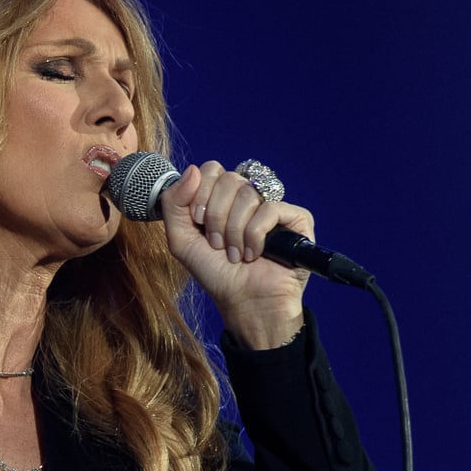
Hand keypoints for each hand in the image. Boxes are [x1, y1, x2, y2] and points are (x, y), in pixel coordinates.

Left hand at [158, 162, 311, 348]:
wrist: (244, 301)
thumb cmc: (215, 272)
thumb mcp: (180, 239)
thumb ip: (173, 203)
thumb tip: (193, 169)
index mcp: (222, 197)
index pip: (211, 169)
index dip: (200, 194)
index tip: (198, 222)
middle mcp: (248, 197)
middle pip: (228, 179)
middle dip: (215, 216)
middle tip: (217, 243)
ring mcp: (273, 205)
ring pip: (248, 193)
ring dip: (234, 230)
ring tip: (235, 253)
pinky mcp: (296, 218)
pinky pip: (270, 209)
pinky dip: (255, 235)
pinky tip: (254, 253)